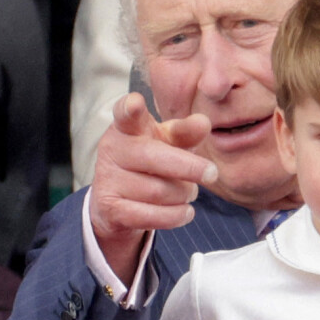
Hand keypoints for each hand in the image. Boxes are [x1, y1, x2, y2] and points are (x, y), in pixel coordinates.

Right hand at [90, 93, 217, 283]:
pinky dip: (176, 216)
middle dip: (189, 167)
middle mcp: (113, 149)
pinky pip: (152, 216)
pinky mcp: (109, 208)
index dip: (130, 108)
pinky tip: (186, 212)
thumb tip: (204, 123)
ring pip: (160, 191)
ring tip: (187, 192)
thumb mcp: (169, 143)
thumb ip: (185, 132)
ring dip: (184, 194)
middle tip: (213, 173)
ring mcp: (107, 179)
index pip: (126, 114)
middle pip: (156, 157)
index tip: (136, 102)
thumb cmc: (152, 161)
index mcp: (127, 127)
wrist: (119, 202)